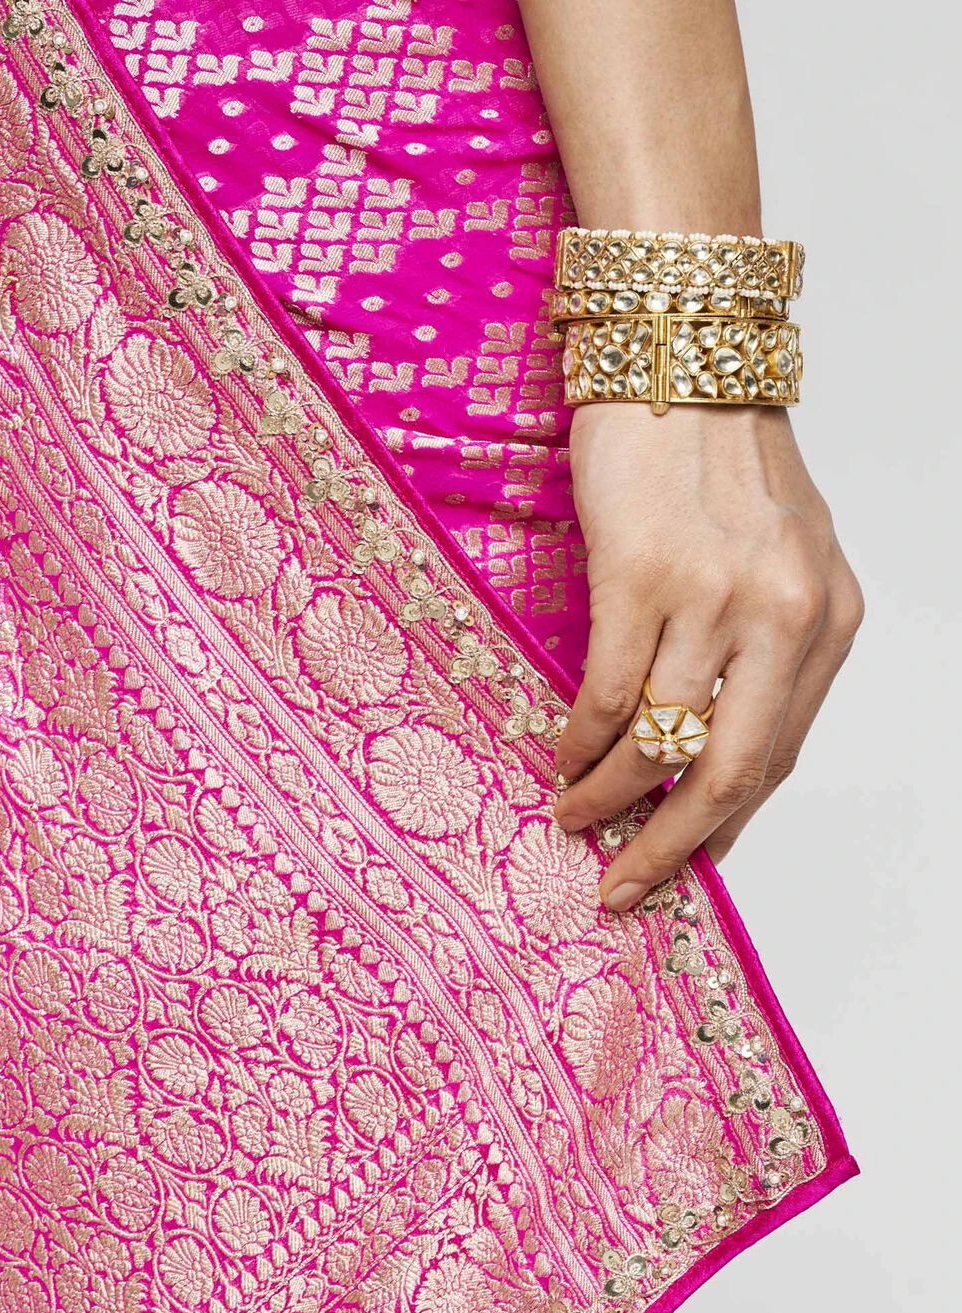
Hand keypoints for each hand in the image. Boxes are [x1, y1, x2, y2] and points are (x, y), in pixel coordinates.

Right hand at [552, 405, 862, 909]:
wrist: (679, 350)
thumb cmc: (718, 455)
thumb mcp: (774, 556)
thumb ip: (758, 649)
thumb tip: (698, 749)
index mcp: (827, 618)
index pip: (779, 757)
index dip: (723, 826)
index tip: (682, 866)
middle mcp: (784, 615)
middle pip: (728, 774)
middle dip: (670, 847)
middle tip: (625, 886)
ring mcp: (714, 596)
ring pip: (658, 742)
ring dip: (607, 796)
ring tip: (573, 815)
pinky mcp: (643, 575)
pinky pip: (609, 696)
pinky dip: (580, 743)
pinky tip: (561, 759)